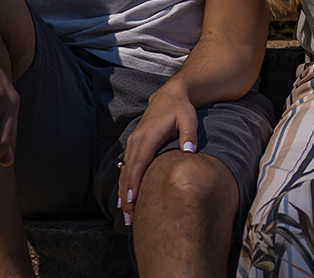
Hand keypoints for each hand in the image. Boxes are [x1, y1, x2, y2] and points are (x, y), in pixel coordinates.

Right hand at [117, 84, 198, 226]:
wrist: (168, 95)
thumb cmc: (180, 108)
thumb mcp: (189, 118)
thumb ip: (189, 134)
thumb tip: (189, 152)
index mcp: (149, 135)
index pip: (139, 163)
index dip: (134, 183)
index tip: (131, 202)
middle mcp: (137, 140)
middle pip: (129, 172)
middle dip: (127, 196)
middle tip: (130, 218)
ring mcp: (133, 143)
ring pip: (125, 171)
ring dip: (124, 193)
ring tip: (127, 215)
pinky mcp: (134, 146)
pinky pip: (126, 168)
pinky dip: (124, 183)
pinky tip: (125, 199)